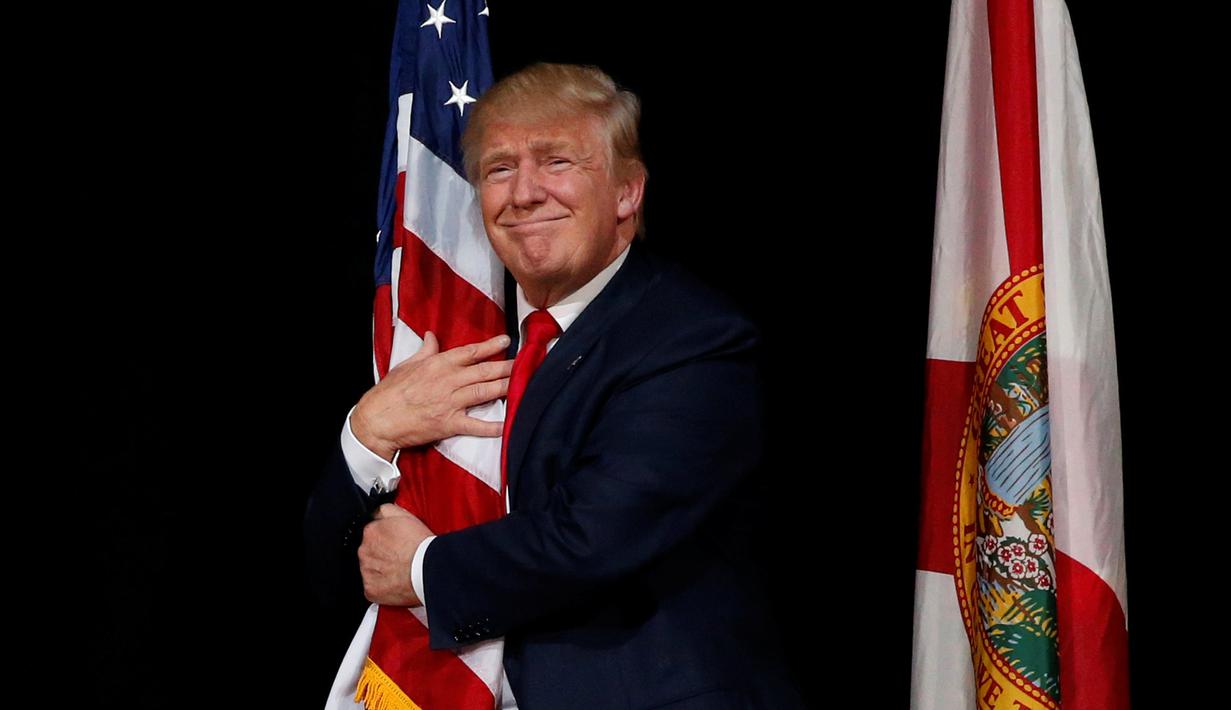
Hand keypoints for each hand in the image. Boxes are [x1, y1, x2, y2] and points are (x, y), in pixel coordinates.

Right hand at [351, 331, 513, 459]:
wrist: (377, 420)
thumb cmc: (390, 391)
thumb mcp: (406, 364)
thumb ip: (425, 350)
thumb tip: (432, 335)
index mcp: (437, 365)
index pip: (470, 352)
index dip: (490, 347)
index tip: (506, 341)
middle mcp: (448, 381)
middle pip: (484, 371)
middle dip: (507, 367)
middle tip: (528, 362)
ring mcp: (450, 403)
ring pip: (484, 392)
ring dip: (507, 387)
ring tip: (525, 383)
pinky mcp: (449, 424)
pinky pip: (476, 425)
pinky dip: (493, 425)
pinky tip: (510, 423)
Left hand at [359, 504, 432, 605]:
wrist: (428, 569)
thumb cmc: (421, 545)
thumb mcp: (406, 515)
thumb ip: (385, 510)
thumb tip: (377, 512)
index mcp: (370, 532)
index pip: (370, 534)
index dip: (385, 539)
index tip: (394, 543)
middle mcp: (364, 551)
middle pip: (369, 552)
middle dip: (381, 555)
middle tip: (399, 557)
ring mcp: (366, 571)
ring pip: (370, 570)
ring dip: (381, 570)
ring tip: (400, 570)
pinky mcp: (370, 589)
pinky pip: (373, 587)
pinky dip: (383, 586)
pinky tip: (396, 582)